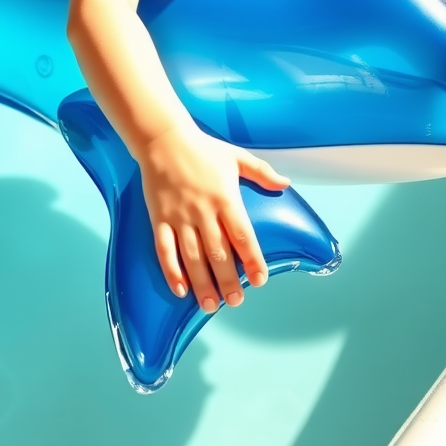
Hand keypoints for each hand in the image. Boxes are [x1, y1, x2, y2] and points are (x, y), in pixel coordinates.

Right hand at [137, 124, 288, 312]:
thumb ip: (262, 172)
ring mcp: (180, 217)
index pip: (243, 236)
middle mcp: (203, 211)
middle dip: (228, 282)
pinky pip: (165, 250)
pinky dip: (171, 272)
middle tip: (236, 302)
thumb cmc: (202, 148)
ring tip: (211, 305)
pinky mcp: (159, 218)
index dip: (252, 260)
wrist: (163, 139)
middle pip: (218, 254)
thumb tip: (286, 184)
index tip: (260, 279)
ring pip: (192, 258)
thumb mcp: (236, 157)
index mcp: (225, 198)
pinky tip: (180, 290)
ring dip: (203, 284)